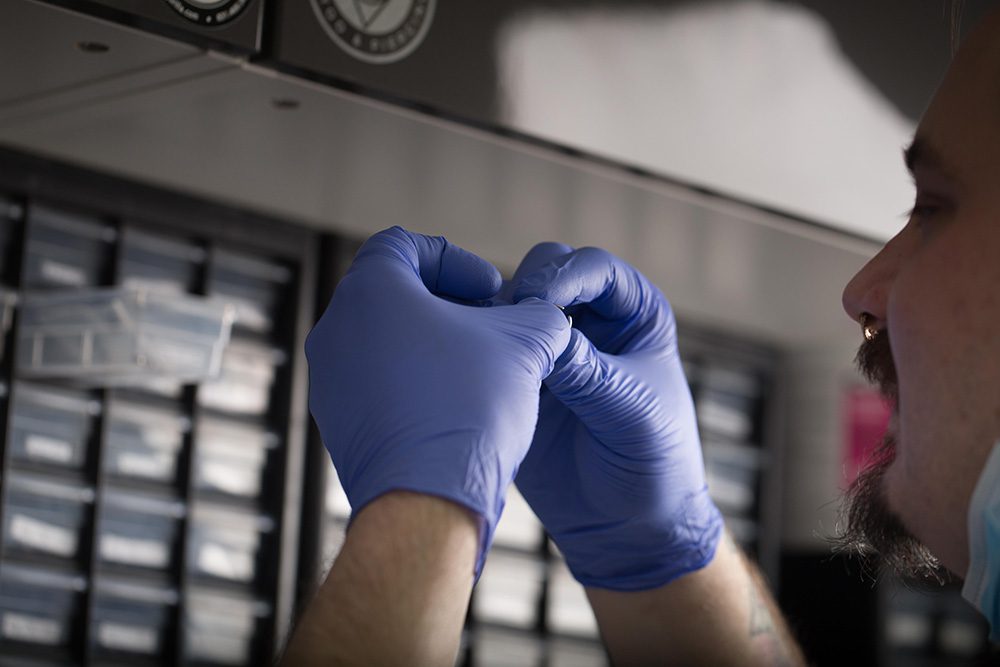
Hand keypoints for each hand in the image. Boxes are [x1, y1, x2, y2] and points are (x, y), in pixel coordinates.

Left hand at [306, 227, 570, 573]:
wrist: (426, 500)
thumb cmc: (468, 410)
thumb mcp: (525, 343)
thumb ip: (538, 313)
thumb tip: (543, 319)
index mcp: (371, 290)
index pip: (404, 244)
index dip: (456, 259)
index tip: (490, 290)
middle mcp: (336, 328)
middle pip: (394, 293)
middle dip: (448, 304)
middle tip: (490, 326)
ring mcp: (330, 378)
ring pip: (384, 340)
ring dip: (431, 344)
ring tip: (479, 368)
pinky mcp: (337, 421)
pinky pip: (376, 383)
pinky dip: (413, 381)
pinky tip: (455, 406)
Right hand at [510, 244, 722, 590]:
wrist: (627, 529)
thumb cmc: (653, 466)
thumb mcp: (631, 412)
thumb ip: (589, 370)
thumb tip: (541, 331)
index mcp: (634, 315)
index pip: (595, 270)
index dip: (565, 276)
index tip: (540, 304)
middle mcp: (592, 321)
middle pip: (547, 273)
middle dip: (526, 291)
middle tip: (510, 324)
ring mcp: (553, 348)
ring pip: (512, 307)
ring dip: (498, 320)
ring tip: (486, 347)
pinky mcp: (520, 378)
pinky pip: (491, 347)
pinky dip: (479, 350)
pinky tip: (469, 368)